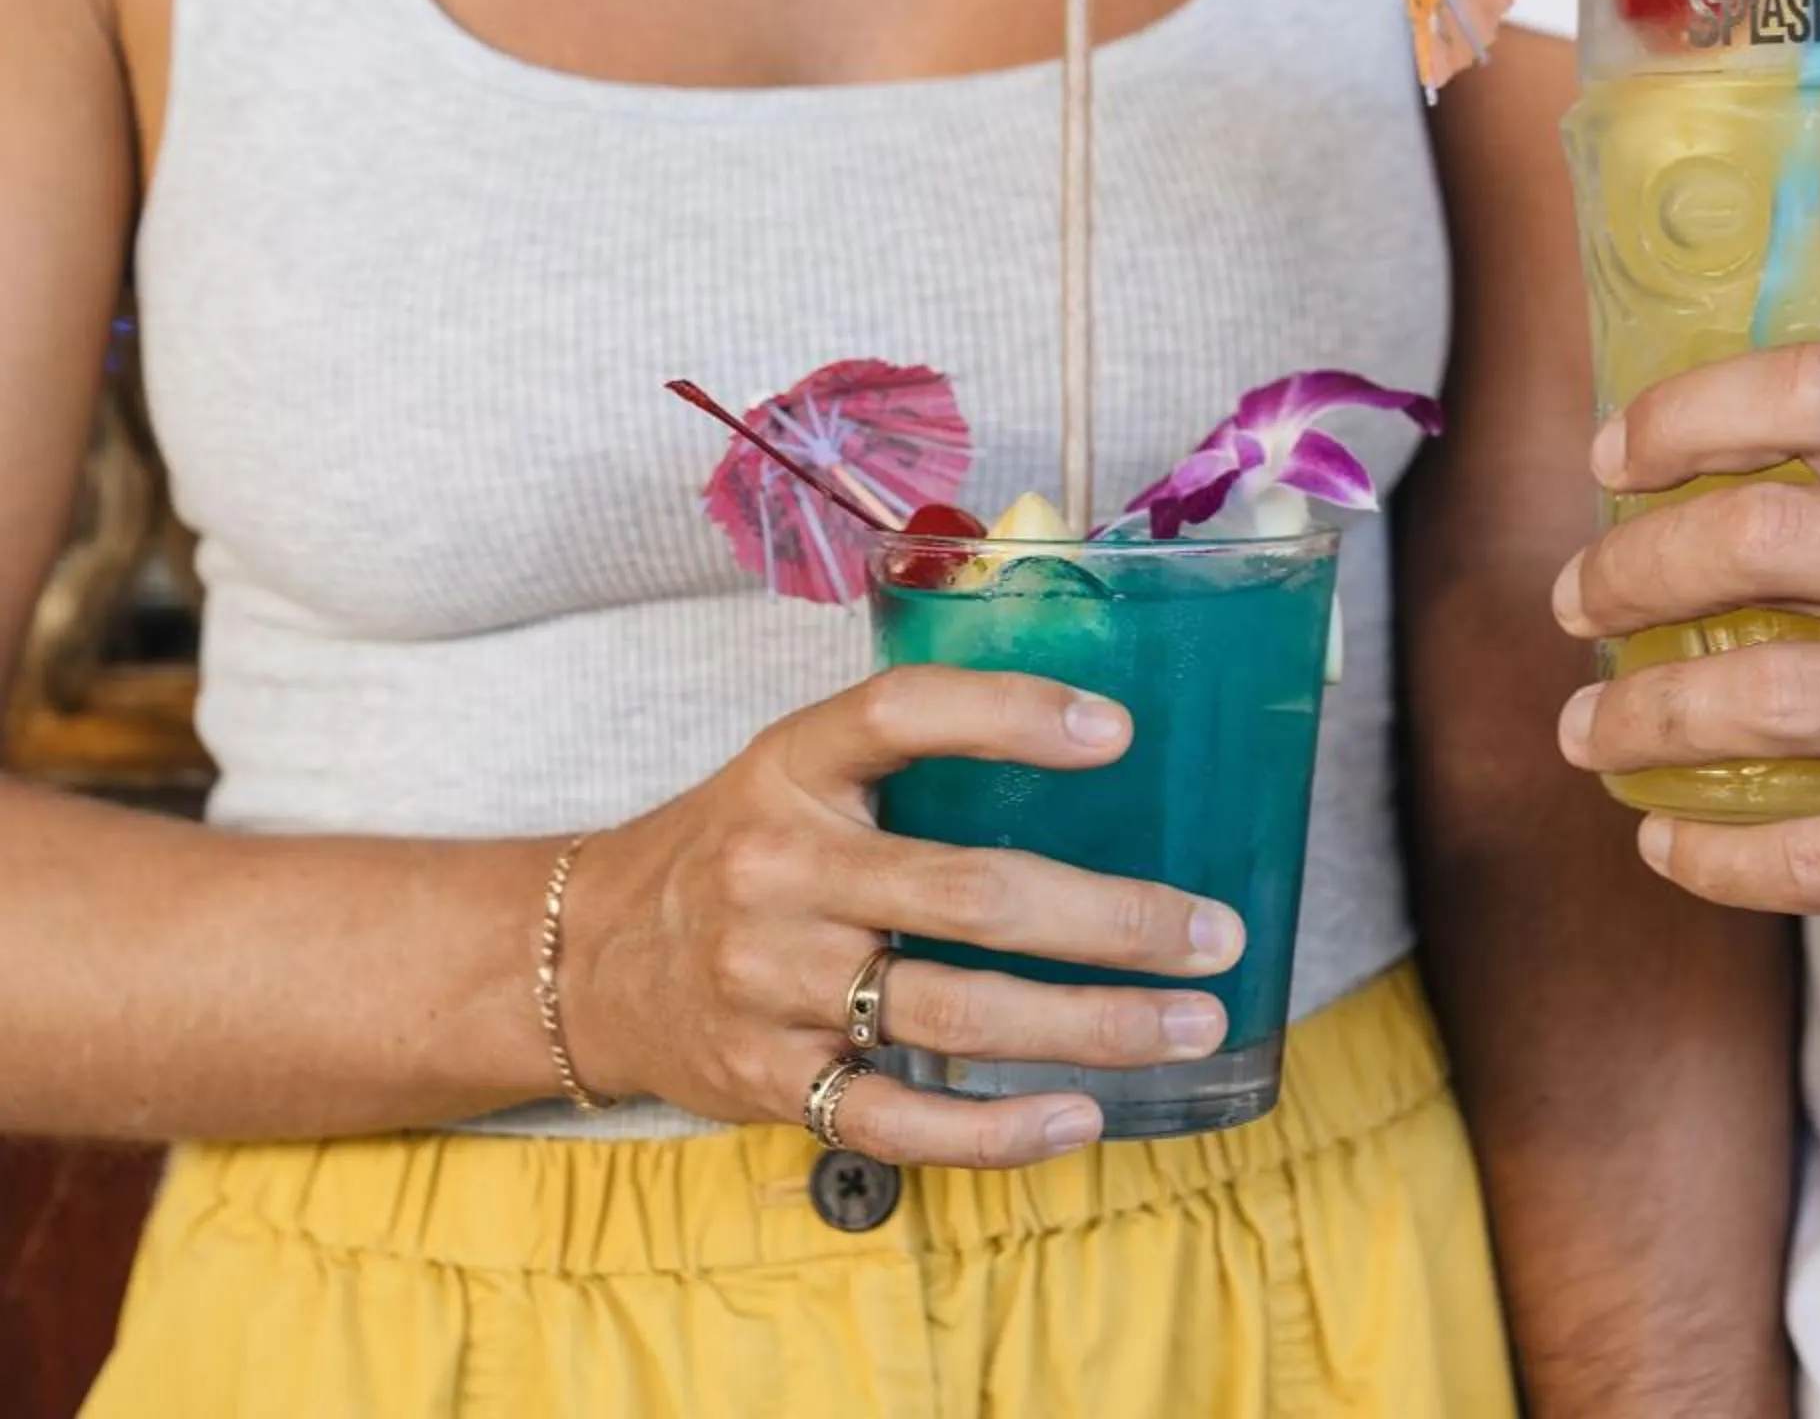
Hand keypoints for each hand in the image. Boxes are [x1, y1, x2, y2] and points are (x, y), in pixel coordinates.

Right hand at [560, 665, 1244, 1163]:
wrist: (583, 958)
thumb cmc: (740, 848)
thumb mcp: (797, 767)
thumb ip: (913, 755)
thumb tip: (1103, 738)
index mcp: (792, 766)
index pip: (902, 715)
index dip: (1009, 714)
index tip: (1119, 733)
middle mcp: (778, 870)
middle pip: (969, 893)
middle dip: (1111, 919)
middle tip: (1214, 933)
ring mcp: (769, 983)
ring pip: (952, 1010)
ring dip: (1089, 1024)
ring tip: (1191, 1023)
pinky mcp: (767, 1081)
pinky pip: (896, 1117)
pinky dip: (998, 1127)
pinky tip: (1084, 1116)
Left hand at [1552, 345, 1819, 948]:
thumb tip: (1753, 452)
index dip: (1687, 413)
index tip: (1616, 457)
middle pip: (1765, 541)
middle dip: (1633, 571)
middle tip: (1582, 596)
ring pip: (1774, 699)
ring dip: (1645, 717)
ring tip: (1593, 727)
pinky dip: (1721, 856)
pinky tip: (1670, 846)